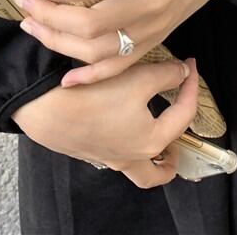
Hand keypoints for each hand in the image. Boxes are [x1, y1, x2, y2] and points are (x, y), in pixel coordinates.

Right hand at [11, 57, 197, 188]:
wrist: (45, 108)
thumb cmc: (93, 95)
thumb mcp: (137, 77)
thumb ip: (166, 75)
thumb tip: (182, 71)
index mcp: (151, 141)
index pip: (184, 114)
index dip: (191, 85)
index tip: (190, 65)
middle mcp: (131, 157)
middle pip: (160, 171)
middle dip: (173, 152)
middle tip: (174, 124)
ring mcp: (108, 158)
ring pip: (137, 169)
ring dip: (150, 156)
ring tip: (152, 132)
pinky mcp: (89, 151)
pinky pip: (115, 155)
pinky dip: (125, 143)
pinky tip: (119, 121)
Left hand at [12, 0, 236, 85]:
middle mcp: (152, 2)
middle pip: (97, 24)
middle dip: (52, 18)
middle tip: (24, 2)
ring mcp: (153, 27)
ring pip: (101, 51)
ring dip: (60, 43)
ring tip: (32, 26)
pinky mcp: (155, 40)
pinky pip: (120, 67)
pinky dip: (91, 76)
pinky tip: (66, 77)